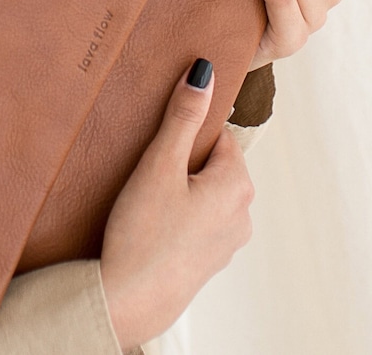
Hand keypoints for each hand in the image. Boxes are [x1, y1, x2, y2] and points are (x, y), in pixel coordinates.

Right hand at [100, 62, 253, 351]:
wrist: (128, 300)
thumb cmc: (143, 232)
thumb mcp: (160, 164)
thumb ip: (183, 116)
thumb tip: (204, 72)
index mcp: (238, 185)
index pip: (219, 136)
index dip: (185, 135)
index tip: (159, 145)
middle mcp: (243, 215)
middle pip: (213, 164)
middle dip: (182, 162)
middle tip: (148, 173)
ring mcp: (228, 243)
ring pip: (205, 194)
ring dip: (180, 190)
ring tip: (145, 200)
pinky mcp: (208, 263)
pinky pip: (198, 222)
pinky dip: (178, 217)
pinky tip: (150, 225)